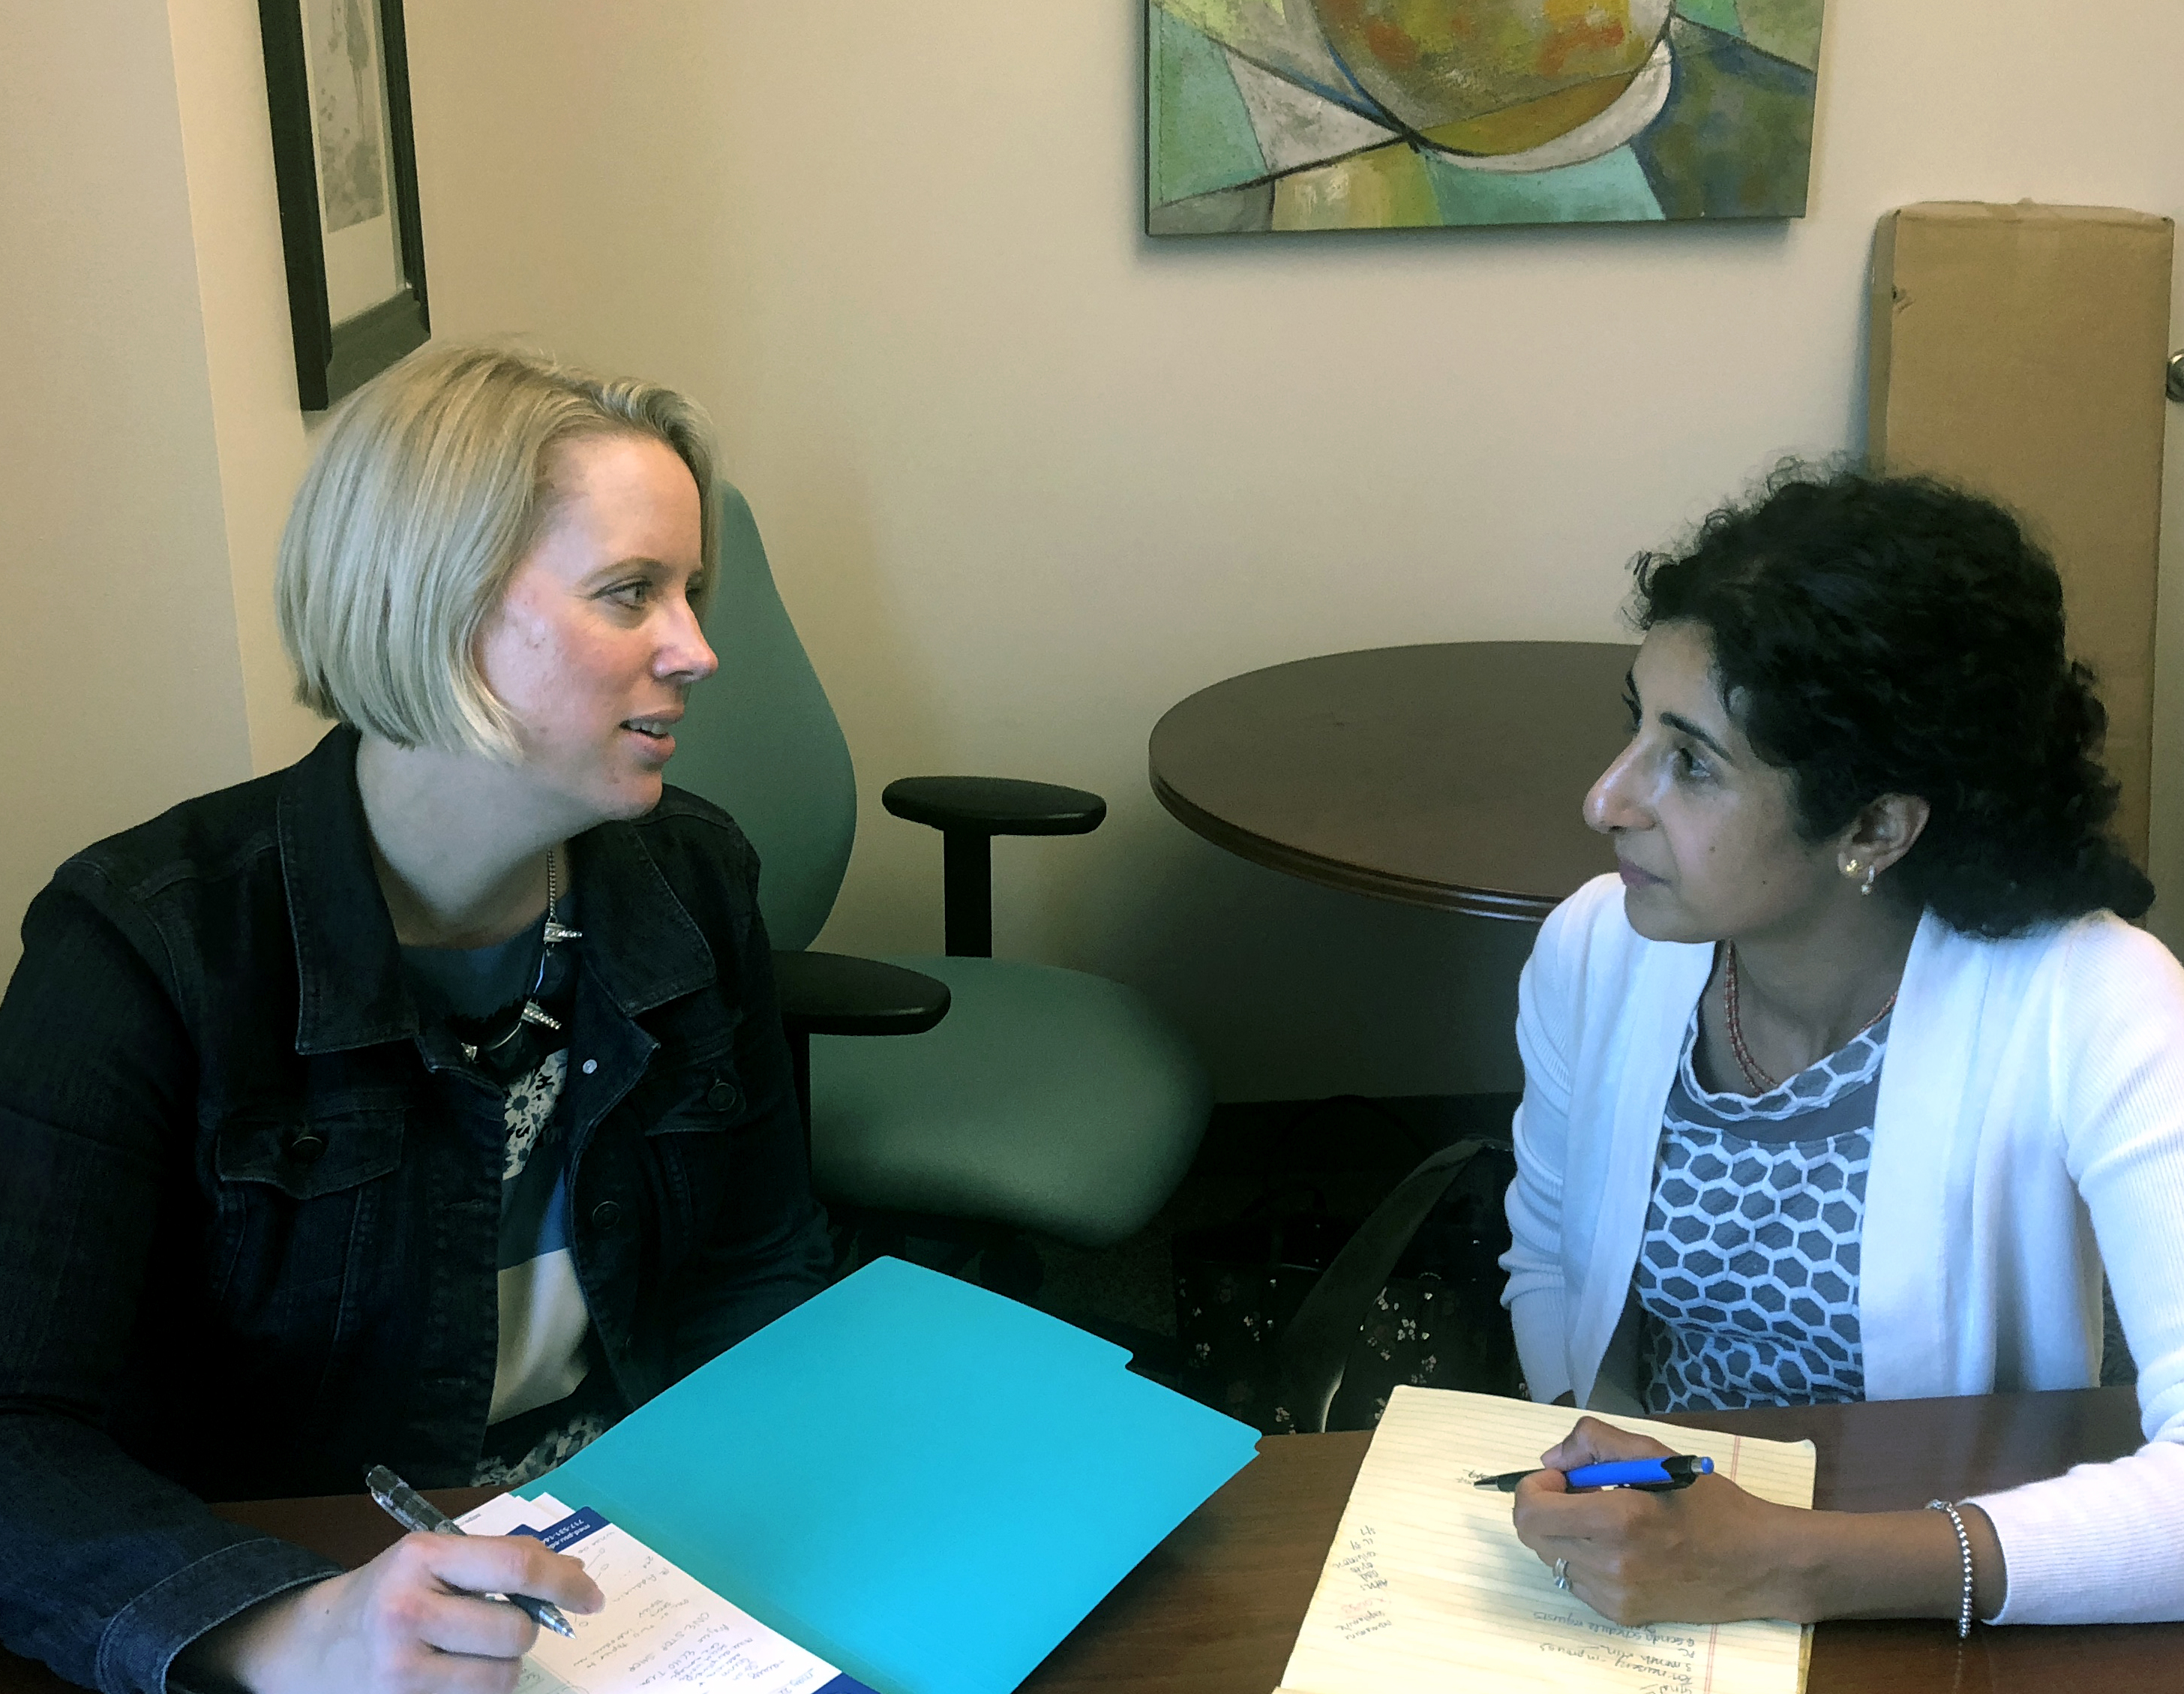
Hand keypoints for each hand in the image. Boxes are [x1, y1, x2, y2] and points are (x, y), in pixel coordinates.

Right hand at [178, 1531, 604, 1692]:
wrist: (320, 1645)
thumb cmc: (395, 1591)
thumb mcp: (438, 1557)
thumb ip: (503, 1561)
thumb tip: (575, 1576)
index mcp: (422, 1557)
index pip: (515, 1567)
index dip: (565, 1583)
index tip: (591, 1597)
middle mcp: (407, 1611)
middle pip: (515, 1633)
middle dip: (523, 1632)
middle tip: (499, 1626)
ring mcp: (399, 1670)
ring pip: (502, 1679)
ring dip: (502, 1669)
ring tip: (469, 1654)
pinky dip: (479, 1692)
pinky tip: (452, 1677)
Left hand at [1510, 1416, 1799, 1625]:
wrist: (1759, 1563)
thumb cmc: (1713, 1504)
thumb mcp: (1657, 1455)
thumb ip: (1595, 1444)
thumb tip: (1551, 1458)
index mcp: (1618, 1520)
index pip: (1531, 1512)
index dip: (1535, 1487)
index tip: (1562, 1476)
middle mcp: (1610, 1564)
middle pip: (1534, 1536)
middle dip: (1546, 1507)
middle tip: (1581, 1492)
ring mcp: (1615, 1596)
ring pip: (1553, 1558)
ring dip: (1565, 1533)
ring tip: (1606, 1519)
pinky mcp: (1622, 1614)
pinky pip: (1578, 1580)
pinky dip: (1585, 1558)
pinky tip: (1620, 1547)